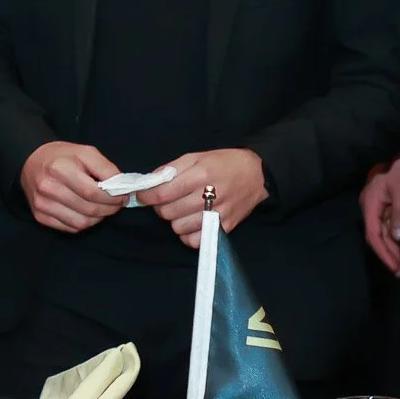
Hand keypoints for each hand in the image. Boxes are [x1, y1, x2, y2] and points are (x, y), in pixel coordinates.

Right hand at [19, 141, 121, 232]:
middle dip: (109, 209)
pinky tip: (87, 212)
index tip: (123, 195)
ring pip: (82, 223)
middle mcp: (48, 189)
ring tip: (102, 208)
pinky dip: (84, 223)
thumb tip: (121, 186)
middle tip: (117, 203)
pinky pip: (71, 228)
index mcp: (59, 169)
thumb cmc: (62, 156)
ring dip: (98, 218)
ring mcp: (42, 205)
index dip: (113, 198)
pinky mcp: (40, 216)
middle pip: (89, 209)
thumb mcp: (86, 152)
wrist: (31, 162)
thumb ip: (105, 168)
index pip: (93, 192)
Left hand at [138, 150, 268, 246]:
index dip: (146, 196)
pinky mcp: (225, 228)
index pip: (163, 193)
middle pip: (168, 213)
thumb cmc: (224, 163)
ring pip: (178, 228)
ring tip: (181, 210)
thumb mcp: (196, 157)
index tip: (142, 195)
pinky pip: (194, 241)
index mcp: (200, 175)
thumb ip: (171, 168)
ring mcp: (218, 215)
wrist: (257, 174)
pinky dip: (188, 235)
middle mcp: (209, 197)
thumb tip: (150, 181)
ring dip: (174, 220)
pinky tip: (191, 223)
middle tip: (167, 200)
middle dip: (160, 207)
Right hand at [361, 152, 399, 275]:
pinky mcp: (392, 202)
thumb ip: (399, 213)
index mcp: (370, 200)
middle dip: (390, 253)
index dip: (384, 253)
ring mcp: (382, 203)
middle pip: (378, 235)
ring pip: (386, 231)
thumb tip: (397, 236)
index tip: (396, 268)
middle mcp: (373, 203)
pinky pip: (393, 223)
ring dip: (396, 247)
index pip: (373, 233)